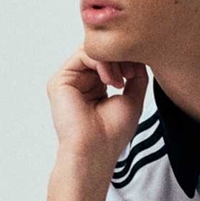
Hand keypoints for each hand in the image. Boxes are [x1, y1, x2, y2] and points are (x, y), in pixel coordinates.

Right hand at [46, 50, 148, 167]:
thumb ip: (136, 76)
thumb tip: (138, 58)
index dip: (126, 59)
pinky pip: (83, 55)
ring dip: (113, 60)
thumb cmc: (112, 133)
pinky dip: (102, 62)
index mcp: (95, 86)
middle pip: (100, 52)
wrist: (95, 150)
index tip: (139, 71)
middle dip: (120, 57)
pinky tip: (111, 82)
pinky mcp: (60, 81)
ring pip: (93, 50)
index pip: (109, 59)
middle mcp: (80, 82)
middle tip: (132, 73)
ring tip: (121, 82)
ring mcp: (69, 80)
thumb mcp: (132, 99)